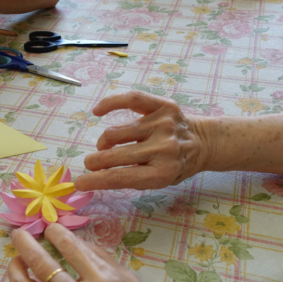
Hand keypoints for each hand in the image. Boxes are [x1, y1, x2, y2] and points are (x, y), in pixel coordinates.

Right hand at [74, 91, 210, 190]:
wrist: (203, 143)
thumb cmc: (175, 166)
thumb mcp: (158, 181)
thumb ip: (130, 178)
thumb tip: (94, 175)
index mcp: (162, 173)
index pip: (119, 178)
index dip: (95, 180)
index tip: (79, 182)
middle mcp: (163, 149)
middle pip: (114, 156)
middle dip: (94, 162)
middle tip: (90, 163)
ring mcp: (162, 125)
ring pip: (116, 132)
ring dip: (104, 142)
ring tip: (106, 147)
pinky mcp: (163, 106)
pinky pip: (131, 99)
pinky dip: (110, 103)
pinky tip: (98, 111)